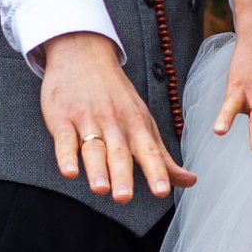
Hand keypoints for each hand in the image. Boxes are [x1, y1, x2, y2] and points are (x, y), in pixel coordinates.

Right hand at [39, 32, 194, 202]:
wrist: (83, 54)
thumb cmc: (117, 96)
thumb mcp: (144, 122)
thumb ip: (162, 157)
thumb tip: (190, 181)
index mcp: (136, 126)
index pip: (148, 151)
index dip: (155, 172)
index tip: (162, 191)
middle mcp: (114, 123)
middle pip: (119, 152)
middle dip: (122, 176)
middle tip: (124, 198)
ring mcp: (87, 120)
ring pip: (93, 147)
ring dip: (97, 169)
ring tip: (100, 189)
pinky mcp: (62, 119)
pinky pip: (65, 140)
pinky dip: (66, 156)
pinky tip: (69, 172)